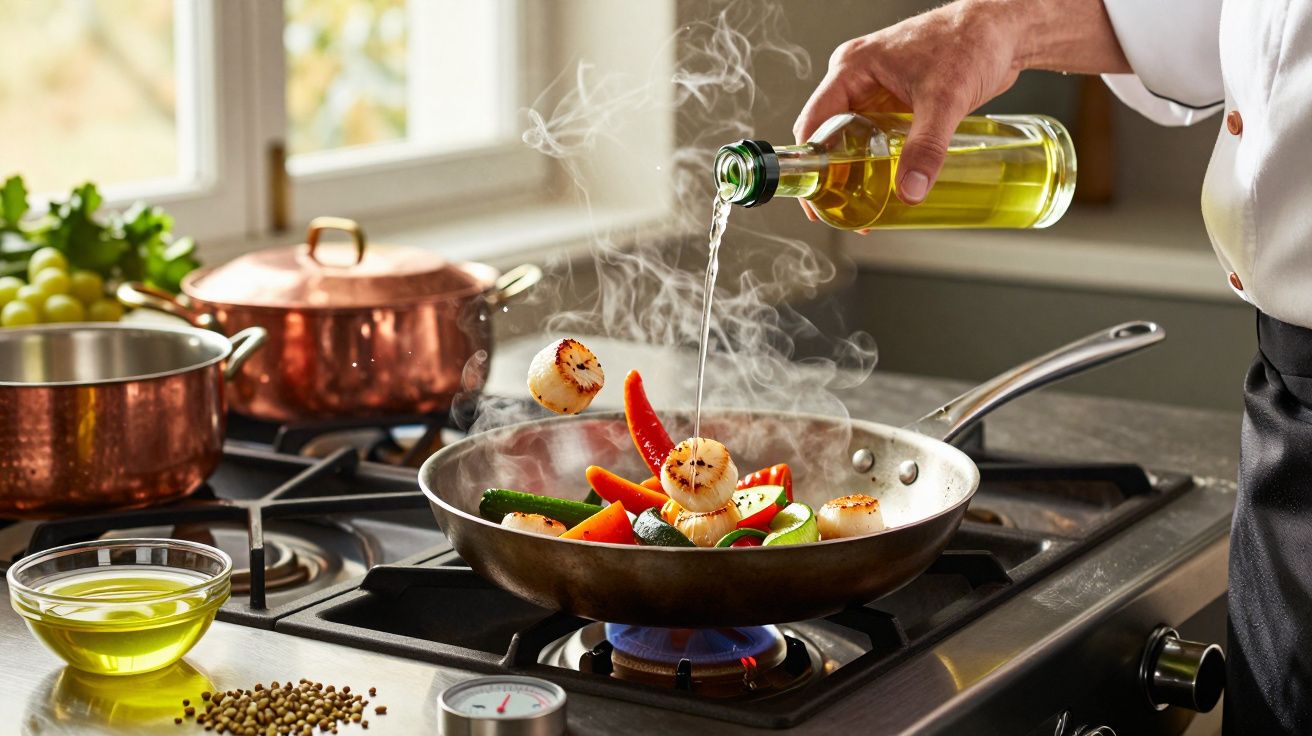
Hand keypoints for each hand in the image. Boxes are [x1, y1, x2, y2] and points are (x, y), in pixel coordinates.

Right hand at [793, 0, 1023, 220]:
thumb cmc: (972, 39)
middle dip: (832, 174)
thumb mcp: (945, 99)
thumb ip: (926, 147)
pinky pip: (876, 135)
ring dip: (854, 169)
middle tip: (840, 209)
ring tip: (863, 205)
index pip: (814, 121)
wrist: (1005, 30)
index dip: (810, 163)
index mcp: (853, 68)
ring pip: (852, 137)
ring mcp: (877, 88)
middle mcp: (858, 77)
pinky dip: (875, 160)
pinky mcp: (898, 99)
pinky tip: (884, 183)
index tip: (815, 197)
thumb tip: (910, 189)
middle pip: (828, 134)